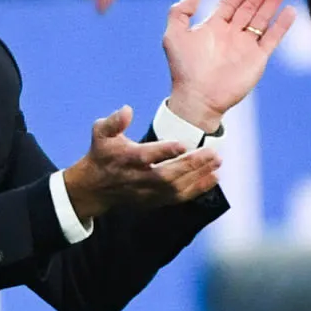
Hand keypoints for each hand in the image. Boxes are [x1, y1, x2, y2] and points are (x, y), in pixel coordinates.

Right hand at [61, 106, 220, 221]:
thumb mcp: (101, 133)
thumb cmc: (101, 155)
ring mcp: (146, 193)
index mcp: (124, 159)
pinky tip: (213, 178)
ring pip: (175, 189)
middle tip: (212, 152)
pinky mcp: (154, 201)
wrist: (94, 189)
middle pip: (166, 175)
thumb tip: (128, 109)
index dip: (164, 151)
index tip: (182, 144)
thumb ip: (114, 121)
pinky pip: (178, 198)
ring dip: (198, 177)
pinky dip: (197, 189)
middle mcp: (137, 179)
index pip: (145, 157)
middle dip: (191, 165)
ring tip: (217, 162)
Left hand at [162, 0, 297, 128]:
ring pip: (263, 18)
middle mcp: (231, 34)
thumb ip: (180, 12)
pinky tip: (290, 10)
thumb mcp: (174, 36)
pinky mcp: (258, 59)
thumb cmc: (184, 69)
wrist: (198, 98)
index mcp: (213, 28)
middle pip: (250, 7)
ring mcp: (246, 46)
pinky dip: (281, 26)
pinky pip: (272, 39)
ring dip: (273, 1)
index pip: (231, 2)